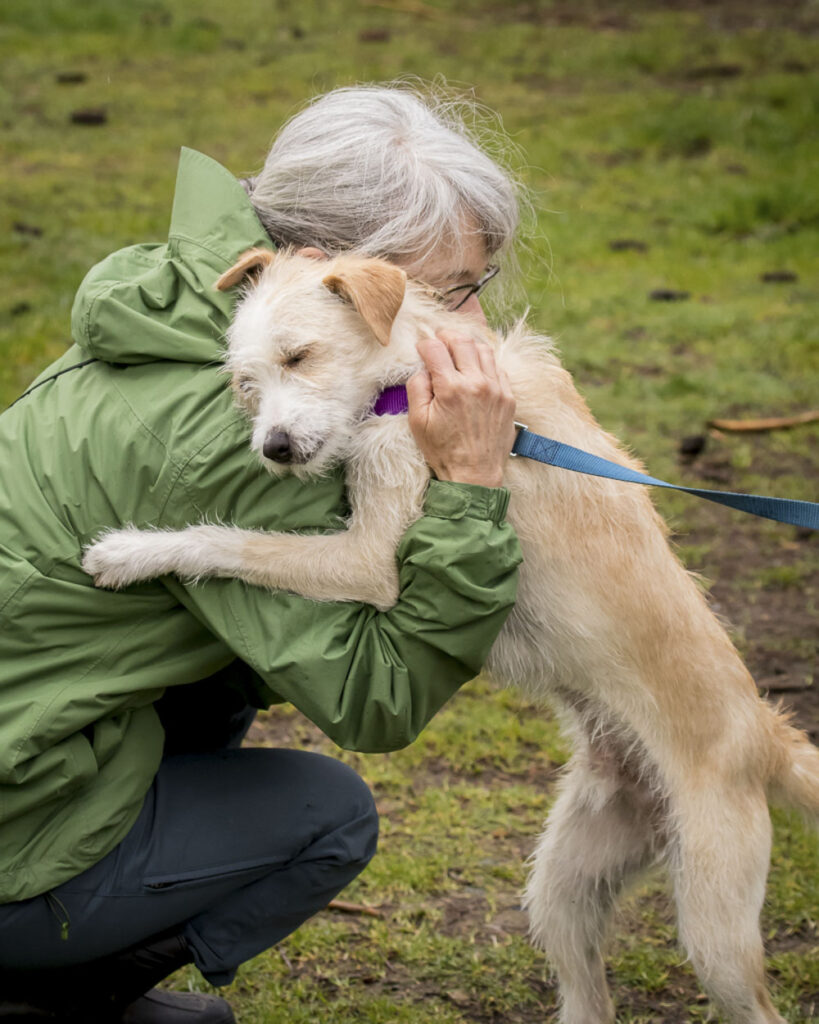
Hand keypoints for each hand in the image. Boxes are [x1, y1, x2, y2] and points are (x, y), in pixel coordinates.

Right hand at [407, 330, 515, 487]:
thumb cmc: (443, 451)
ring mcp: (496, 389)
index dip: (424, 344)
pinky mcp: (508, 398)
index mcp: (451, 388)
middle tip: (439, 340)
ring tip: (458, 352)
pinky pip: (498, 368)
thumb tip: (423, 367)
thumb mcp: (418, 422)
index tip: (421, 348)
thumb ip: (417, 388)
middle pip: (462, 341)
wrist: (474, 474)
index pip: (435, 349)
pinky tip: (475, 371)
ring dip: (468, 346)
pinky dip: (485, 363)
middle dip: (446, 336)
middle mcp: (476, 383)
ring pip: (484, 349)